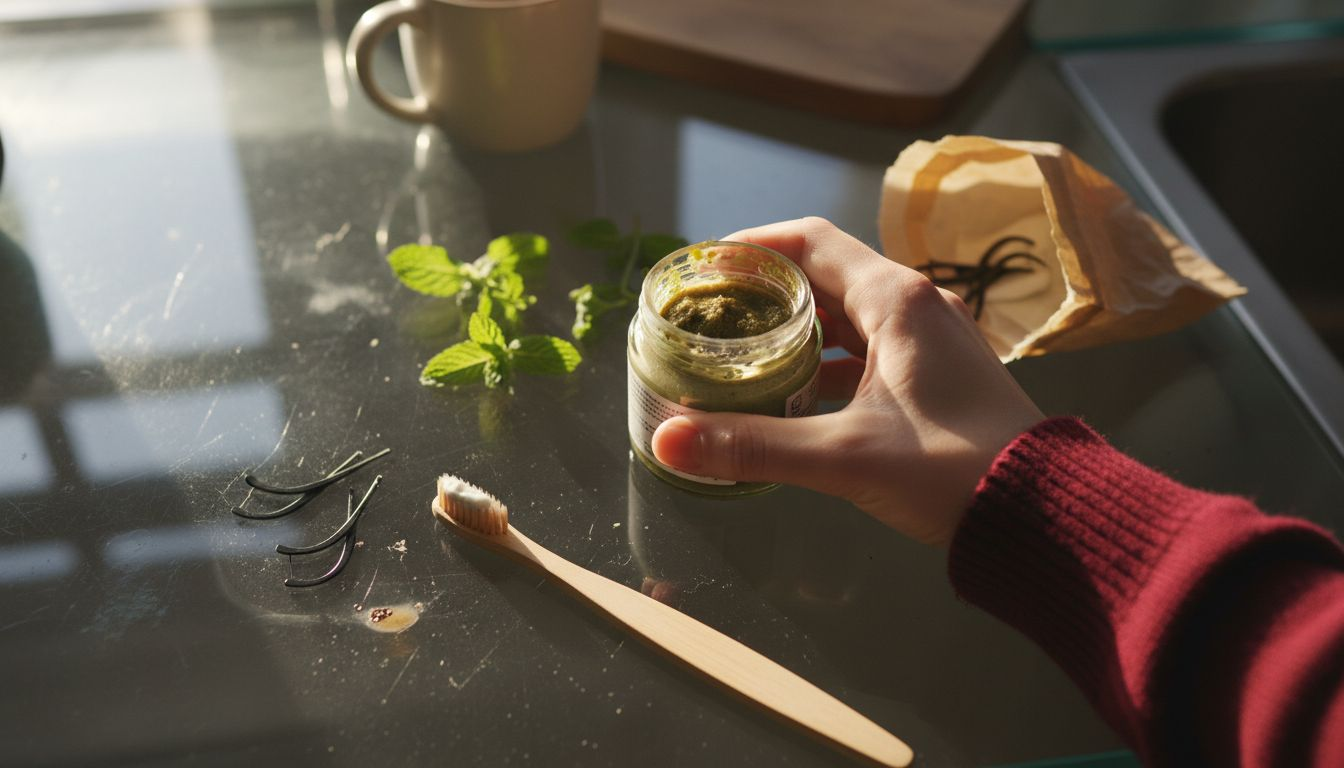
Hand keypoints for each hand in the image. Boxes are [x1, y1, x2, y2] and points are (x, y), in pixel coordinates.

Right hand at [651, 217, 1043, 544]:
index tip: (705, 269)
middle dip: (766, 292)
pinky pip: (870, 350)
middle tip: (711, 316)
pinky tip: (794, 394)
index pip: (810, 242)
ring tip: (740, 353)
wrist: (1043, 514)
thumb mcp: (843, 456)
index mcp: (897, 299)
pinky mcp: (938, 376)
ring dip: (796, 330)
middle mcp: (916, 306)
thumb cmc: (952, 470)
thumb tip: (666, 442)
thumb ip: (752, 446)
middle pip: (826, 275)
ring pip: (848, 317)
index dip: (752, 247)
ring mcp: (932, 341)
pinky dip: (827, 362)